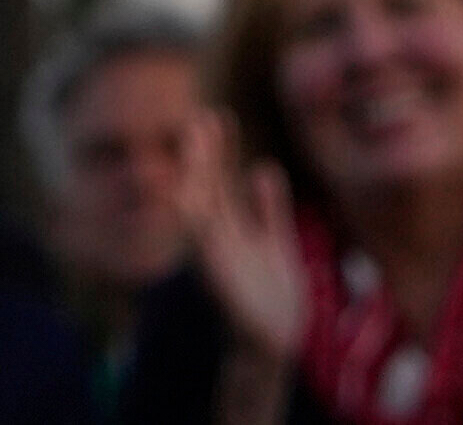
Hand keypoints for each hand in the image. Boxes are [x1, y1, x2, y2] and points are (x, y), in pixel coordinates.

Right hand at [164, 98, 309, 377]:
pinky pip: (204, 244)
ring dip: (197, 174)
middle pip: (208, 190)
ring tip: (196, 140)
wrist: (274, 347)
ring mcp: (217, 259)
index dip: (218, 151)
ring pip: (202, 209)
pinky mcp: (220, 278)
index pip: (221, 183)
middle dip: (203, 155)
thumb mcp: (275, 244)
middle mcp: (219, 241)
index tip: (216, 116)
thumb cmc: (272, 301)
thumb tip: (264, 168)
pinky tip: (187, 192)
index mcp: (232, 231)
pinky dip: (194, 217)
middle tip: (200, 116)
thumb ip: (269, 211)